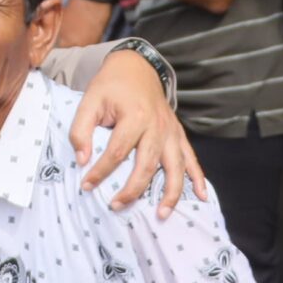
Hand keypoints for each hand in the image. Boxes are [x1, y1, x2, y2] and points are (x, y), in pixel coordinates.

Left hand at [69, 47, 208, 215]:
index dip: (100, 172)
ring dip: (171, 193)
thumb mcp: (89, 101)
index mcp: (135, 116)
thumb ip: (81, 130)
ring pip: (175, 167)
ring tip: (161, 215)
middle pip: (148, 165)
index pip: (117, 152)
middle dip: (133, 190)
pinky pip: (191, 158)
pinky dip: (198, 178)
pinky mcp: (178, 134)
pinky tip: (201, 196)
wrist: (136, 67)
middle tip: (116, 206)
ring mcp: (171, 132)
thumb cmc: (111, 86)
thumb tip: (82, 160)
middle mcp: (157, 126)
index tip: (86, 186)